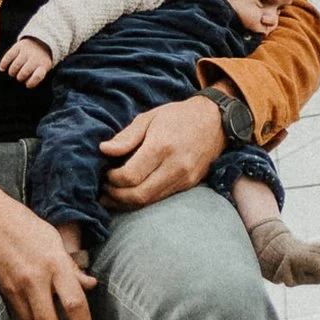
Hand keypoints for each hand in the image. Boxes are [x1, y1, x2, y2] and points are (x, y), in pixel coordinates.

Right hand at [0, 35, 52, 89]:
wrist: (40, 44)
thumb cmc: (39, 63)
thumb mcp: (43, 69)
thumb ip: (35, 78)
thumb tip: (23, 85)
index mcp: (43, 65)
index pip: (38, 76)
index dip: (31, 82)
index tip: (27, 84)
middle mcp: (35, 58)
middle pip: (23, 73)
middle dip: (20, 78)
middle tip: (20, 77)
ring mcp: (26, 51)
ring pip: (14, 66)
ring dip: (12, 73)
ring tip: (13, 73)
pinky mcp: (18, 46)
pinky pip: (8, 57)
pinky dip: (3, 64)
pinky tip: (2, 68)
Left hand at [98, 94, 226, 208]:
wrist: (215, 121)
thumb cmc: (178, 116)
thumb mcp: (149, 118)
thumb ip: (126, 137)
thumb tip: (104, 150)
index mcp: (161, 147)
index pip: (130, 176)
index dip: (112, 179)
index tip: (105, 173)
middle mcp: (175, 166)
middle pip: (138, 195)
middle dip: (116, 196)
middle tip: (104, 189)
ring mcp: (184, 178)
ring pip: (149, 201)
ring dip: (127, 202)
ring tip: (112, 195)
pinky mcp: (189, 185)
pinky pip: (161, 198)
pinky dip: (143, 199)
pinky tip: (132, 193)